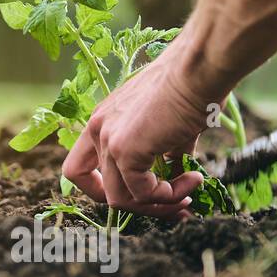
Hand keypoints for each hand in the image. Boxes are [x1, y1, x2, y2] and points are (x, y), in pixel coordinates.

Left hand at [62, 43, 217, 219]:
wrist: (198, 70)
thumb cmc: (190, 87)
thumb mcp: (168, 125)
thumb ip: (164, 153)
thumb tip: (175, 174)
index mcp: (103, 121)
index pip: (79, 169)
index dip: (99, 190)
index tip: (133, 196)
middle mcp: (98, 130)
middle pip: (105, 192)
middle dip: (143, 206)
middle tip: (177, 204)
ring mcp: (109, 140)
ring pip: (122, 200)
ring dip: (159, 204)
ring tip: (189, 193)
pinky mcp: (126, 150)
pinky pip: (143, 193)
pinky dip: (169, 196)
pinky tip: (192, 180)